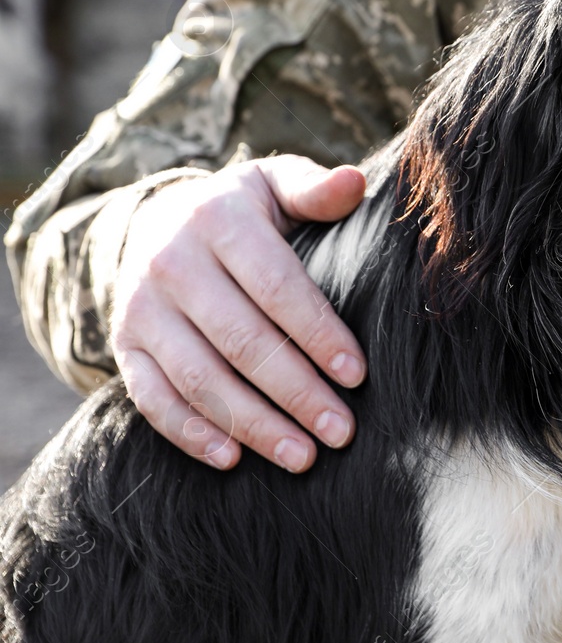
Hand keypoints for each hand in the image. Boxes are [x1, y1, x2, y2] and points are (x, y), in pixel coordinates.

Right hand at [110, 157, 367, 471]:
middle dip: (296, 391)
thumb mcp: (275, 184)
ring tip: (303, 456)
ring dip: (253, 424)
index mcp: (219, 220)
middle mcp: (171, 264)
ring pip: (200, 378)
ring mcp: (142, 310)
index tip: (356, 375)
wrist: (156, 221)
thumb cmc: (242, 210)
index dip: (317, 333)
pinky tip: (234, 459)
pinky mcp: (125, 347)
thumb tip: (355, 183)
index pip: (275, 285)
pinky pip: (153, 399)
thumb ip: (315, 189)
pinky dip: (191, 433)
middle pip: (241, 341)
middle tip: (342, 431)